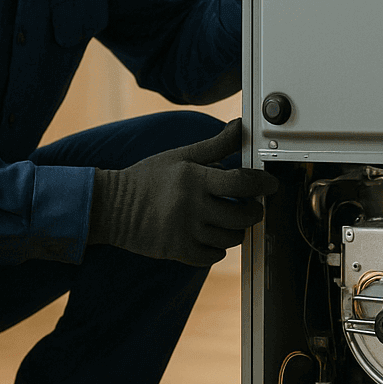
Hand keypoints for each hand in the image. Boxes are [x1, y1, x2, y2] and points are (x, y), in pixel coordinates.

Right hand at [87, 119, 278, 266]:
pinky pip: (213, 256)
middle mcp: (192, 206)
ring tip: (230, 221)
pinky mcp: (178, 250)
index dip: (262, 184)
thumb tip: (239, 127)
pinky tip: (212, 236)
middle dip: (253, 211)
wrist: (112, 206)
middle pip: (241, 215)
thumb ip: (215, 146)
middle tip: (251, 207)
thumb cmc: (148, 179)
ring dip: (236, 230)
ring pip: (230, 238)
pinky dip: (218, 248)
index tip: (270, 185)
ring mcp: (185, 231)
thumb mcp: (181, 156)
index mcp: (194, 179)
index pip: (241, 182)